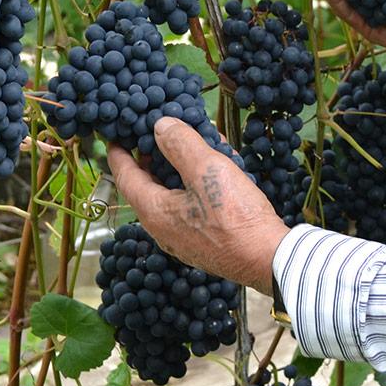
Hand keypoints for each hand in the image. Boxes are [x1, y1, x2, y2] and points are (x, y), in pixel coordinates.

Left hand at [108, 115, 289, 292]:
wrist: (268, 259)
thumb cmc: (235, 216)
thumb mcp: (206, 169)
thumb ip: (180, 144)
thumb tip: (160, 126)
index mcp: (154, 211)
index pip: (126, 176)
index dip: (119, 153)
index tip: (117, 135)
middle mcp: (162, 229)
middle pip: (148, 185)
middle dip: (152, 156)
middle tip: (155, 133)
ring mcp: (183, 238)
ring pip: (172, 195)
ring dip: (179, 168)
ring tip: (191, 144)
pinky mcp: (204, 241)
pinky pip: (191, 206)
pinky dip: (196, 183)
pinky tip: (215, 169)